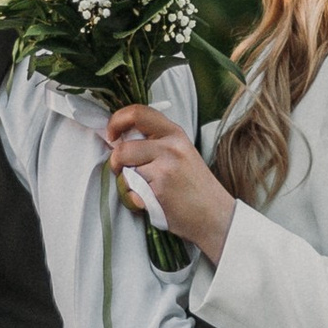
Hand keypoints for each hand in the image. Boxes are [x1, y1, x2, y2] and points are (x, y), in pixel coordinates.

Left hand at [105, 102, 234, 262]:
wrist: (215, 214)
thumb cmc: (195, 186)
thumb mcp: (181, 152)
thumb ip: (156, 142)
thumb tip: (121, 138)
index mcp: (174, 133)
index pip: (138, 113)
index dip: (116, 121)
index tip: (112, 135)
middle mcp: (170, 147)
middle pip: (123, 148)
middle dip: (116, 162)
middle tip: (121, 169)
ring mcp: (165, 168)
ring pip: (125, 172)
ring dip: (128, 184)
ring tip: (146, 190)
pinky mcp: (159, 189)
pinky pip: (131, 192)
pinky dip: (136, 200)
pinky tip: (153, 202)